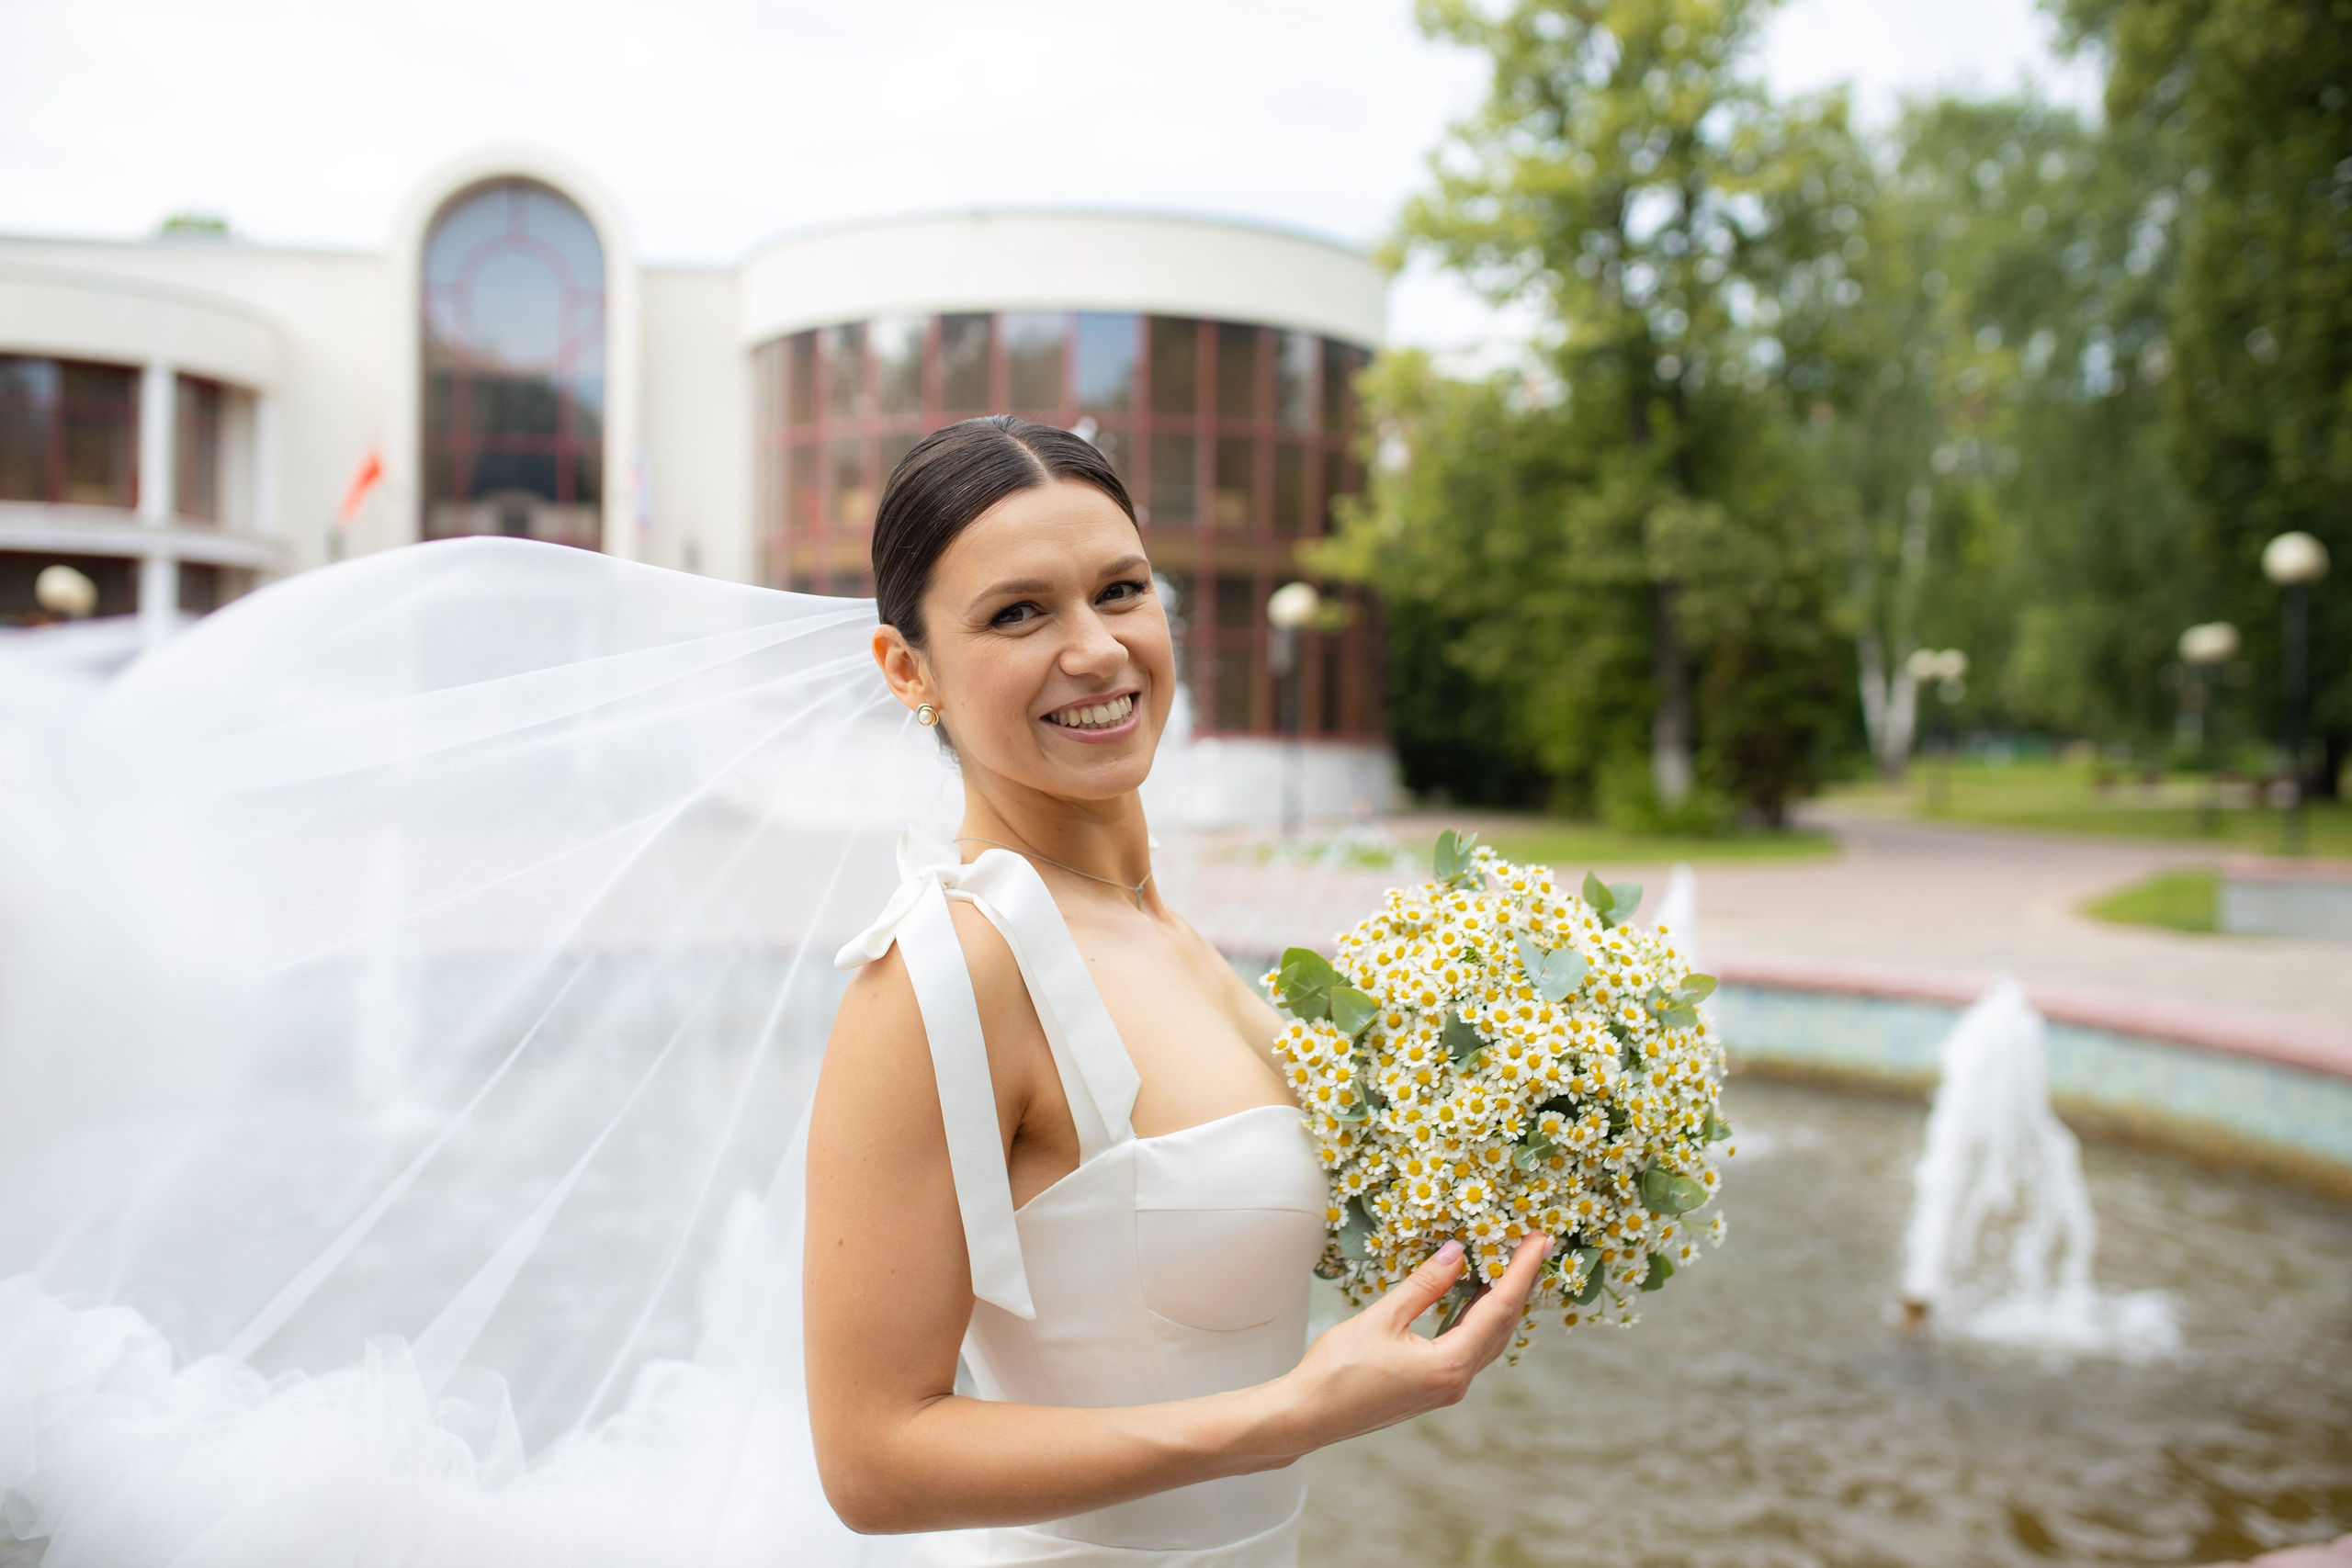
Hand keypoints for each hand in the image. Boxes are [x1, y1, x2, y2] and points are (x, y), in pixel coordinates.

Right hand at [1268, 1232, 1550, 1457]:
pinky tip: (1474, 1300)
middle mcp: (1457, 1382)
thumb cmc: (1337, 1370)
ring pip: (1488, 1340)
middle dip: (1520, 1284)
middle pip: (1503, 1326)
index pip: (1499, 1308)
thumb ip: (1424, 1285)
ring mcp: (1446, 1389)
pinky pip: (1469, 1349)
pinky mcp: (1433, 1388)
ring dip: (1502, 1302)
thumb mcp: (1382, 1318)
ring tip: (1512, 1266)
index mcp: (1450, 1365)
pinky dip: (1479, 1319)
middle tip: (1535, 1246)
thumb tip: (1457, 1253)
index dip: (1521, 1271)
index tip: (1539, 1240)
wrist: (1309, 1416)